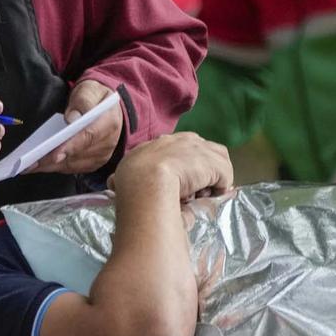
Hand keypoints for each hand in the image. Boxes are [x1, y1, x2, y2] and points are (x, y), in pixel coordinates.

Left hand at [29, 80, 122, 174]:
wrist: (105, 106)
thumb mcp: (89, 90)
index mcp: (108, 123)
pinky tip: (40, 165)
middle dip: (53, 160)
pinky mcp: (93, 162)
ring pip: (72, 165)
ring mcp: (101, 156)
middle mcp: (107, 143)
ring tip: (30, 165)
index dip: (71, 147)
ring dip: (51, 166)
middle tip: (31, 162)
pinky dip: (55, 167)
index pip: (89, 137)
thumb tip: (71, 118)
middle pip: (77, 155)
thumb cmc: (95, 96)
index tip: (55, 154)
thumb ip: (82, 101)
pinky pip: (72, 168)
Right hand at [107, 132, 232, 201]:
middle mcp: (178, 140)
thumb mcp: (121, 177)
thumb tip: (112, 182)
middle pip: (199, 150)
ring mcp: (197, 147)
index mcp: (156, 143)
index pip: (176, 149)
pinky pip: (224, 175)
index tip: (178, 185)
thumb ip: (122, 178)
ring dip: (213, 177)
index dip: (180, 167)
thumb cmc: (130, 183)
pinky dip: (221, 186)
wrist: (145, 181)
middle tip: (194, 191)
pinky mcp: (212, 161)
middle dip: (200, 169)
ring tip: (204, 195)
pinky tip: (211, 196)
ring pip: (216, 160)